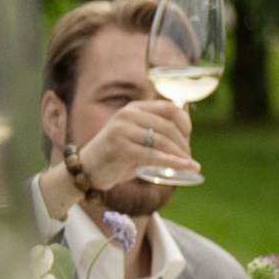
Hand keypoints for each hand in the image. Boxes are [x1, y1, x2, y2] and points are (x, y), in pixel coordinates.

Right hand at [74, 97, 191, 192]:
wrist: (87, 170)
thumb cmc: (117, 157)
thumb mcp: (136, 139)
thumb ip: (155, 134)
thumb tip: (186, 139)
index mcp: (134, 108)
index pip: (168, 108)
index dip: (185, 122)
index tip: (189, 138)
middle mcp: (128, 114)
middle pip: (168, 126)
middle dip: (184, 144)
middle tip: (190, 159)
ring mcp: (123, 129)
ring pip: (162, 141)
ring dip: (181, 155)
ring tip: (191, 166)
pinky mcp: (121, 147)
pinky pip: (153, 155)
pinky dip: (172, 162)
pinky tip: (184, 168)